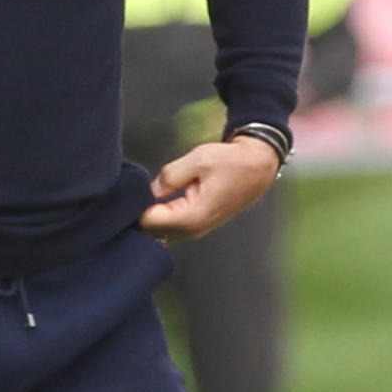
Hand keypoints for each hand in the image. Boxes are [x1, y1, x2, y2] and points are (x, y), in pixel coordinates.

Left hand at [140, 135, 279, 240]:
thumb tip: (150, 190)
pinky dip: (163, 217)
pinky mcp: (199, 226)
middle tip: (137, 192)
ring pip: (162, 232)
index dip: (137, 206)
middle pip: (152, 232)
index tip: (134, 191)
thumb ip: (170, 175)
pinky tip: (161, 200)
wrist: (258, 166)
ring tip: (148, 195)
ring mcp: (197, 231)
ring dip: (153, 216)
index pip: (149, 221)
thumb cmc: (232, 161)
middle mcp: (193, 230)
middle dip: (142, 214)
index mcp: (192, 217)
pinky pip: (172, 227)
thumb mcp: (198, 159)